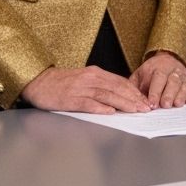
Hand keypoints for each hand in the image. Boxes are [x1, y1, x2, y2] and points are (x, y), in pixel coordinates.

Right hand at [21, 66, 150, 113]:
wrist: (39, 81)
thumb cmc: (63, 83)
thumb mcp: (85, 79)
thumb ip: (102, 85)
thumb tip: (121, 96)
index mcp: (96, 73)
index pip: (121, 82)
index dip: (135, 92)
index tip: (146, 100)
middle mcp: (91, 78)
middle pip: (117, 88)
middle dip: (134, 99)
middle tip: (146, 108)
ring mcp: (80, 88)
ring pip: (106, 95)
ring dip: (123, 103)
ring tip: (135, 110)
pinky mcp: (70, 98)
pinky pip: (87, 103)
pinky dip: (99, 107)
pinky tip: (110, 112)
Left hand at [131, 51, 185, 107]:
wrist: (166, 61)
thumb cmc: (150, 73)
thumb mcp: (139, 76)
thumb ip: (135, 88)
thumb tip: (131, 103)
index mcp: (157, 68)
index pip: (158, 78)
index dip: (155, 92)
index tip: (152, 104)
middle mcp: (172, 70)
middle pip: (173, 82)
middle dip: (169, 95)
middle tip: (165, 105)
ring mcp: (183, 76)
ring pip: (184, 85)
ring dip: (180, 96)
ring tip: (176, 105)